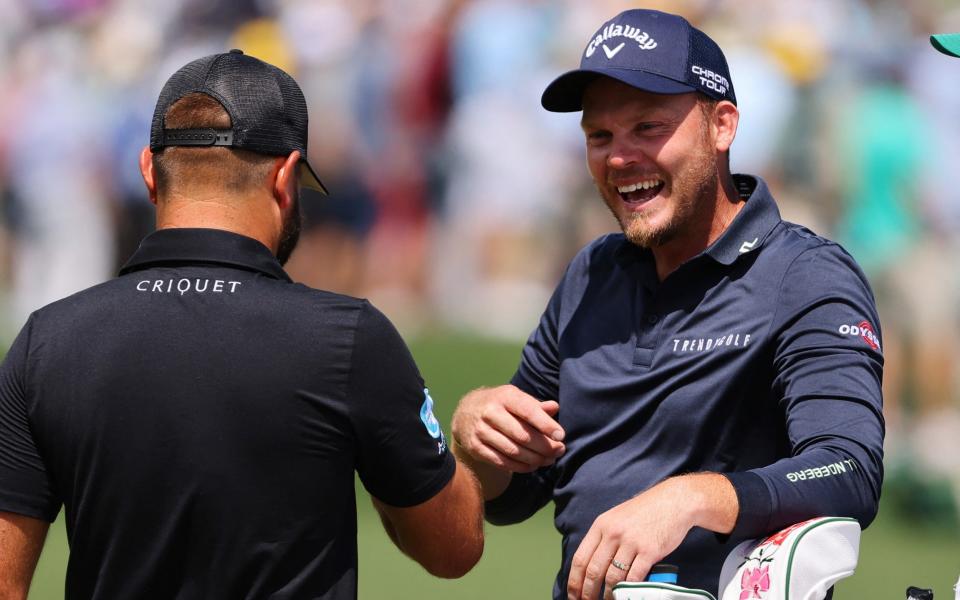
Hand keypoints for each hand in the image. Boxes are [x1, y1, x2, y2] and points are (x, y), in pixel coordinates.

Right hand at [451, 385, 564, 473]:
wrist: (466, 412)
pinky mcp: (475, 448)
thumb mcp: (516, 398)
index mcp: (504, 396)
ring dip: (535, 459)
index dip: (546, 424)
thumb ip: (535, 405)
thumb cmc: (500, 405)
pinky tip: (532, 466)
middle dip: (544, 446)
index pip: (527, 411)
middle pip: (522, 435)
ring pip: (513, 451)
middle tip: (559, 450)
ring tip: (549, 459)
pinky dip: (520, 466)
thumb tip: (554, 407)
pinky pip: (502, 462)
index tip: (561, 436)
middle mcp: (490, 412)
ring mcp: (481, 431)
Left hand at [566, 474, 736, 599]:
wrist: (674, 502)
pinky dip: (629, 590)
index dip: (575, 580)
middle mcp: (613, 533)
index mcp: (601, 525)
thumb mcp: (617, 517)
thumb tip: (591, 565)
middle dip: (588, 592)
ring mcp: (631, 542)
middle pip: (594, 570)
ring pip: (613, 577)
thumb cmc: (645, 511)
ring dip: (608, 594)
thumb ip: (604, 538)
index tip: (574, 594)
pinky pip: (634, 577)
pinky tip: (627, 594)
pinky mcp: (649, 551)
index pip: (580, 558)